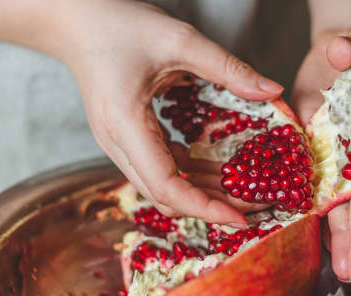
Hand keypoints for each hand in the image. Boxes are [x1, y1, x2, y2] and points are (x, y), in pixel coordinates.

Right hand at [52, 0, 283, 225]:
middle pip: (167, 195)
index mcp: (126, 126)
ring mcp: (120, 144)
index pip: (166, 186)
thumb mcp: (180, 41)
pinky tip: (217, 169)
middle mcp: (118, 144)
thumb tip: (273, 91)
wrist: (77, 22)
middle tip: (256, 205)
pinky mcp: (127, 139)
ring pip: (164, 186)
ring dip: (204, 192)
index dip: (205, 208)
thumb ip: (229, 67)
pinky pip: (160, 168)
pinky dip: (191, 174)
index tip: (242, 218)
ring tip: (244, 191)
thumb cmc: (120, 26)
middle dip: (213, 205)